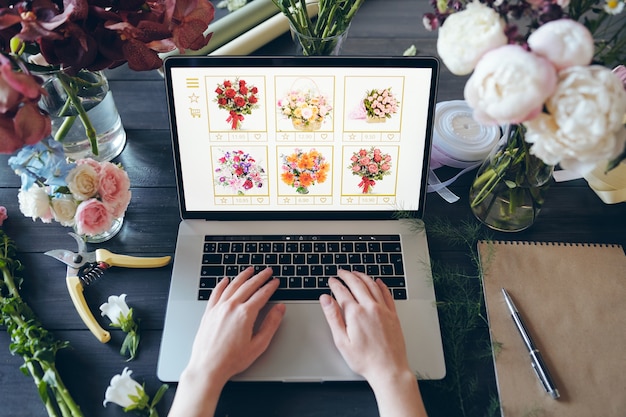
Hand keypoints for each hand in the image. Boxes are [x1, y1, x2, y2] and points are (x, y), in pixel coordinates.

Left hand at [168, 267, 284, 416]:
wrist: (208, 367)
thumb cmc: (232, 360)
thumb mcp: (258, 345)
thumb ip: (271, 324)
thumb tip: (279, 309)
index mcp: (245, 314)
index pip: (261, 294)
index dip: (270, 286)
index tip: (275, 281)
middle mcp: (231, 307)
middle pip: (248, 286)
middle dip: (260, 277)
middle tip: (267, 271)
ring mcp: (218, 308)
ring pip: (232, 285)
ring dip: (243, 276)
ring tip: (250, 270)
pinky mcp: (208, 312)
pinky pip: (216, 292)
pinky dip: (222, 284)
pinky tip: (225, 280)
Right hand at [319, 269, 408, 382]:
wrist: (389, 369)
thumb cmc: (365, 359)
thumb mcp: (342, 341)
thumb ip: (333, 317)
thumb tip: (325, 299)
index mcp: (356, 314)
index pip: (342, 292)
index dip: (335, 284)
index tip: (331, 280)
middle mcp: (370, 308)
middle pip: (357, 284)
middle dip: (347, 275)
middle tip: (341, 272)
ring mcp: (384, 310)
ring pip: (372, 285)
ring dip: (362, 276)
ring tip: (355, 273)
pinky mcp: (393, 315)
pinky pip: (387, 294)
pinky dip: (381, 285)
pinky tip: (378, 282)